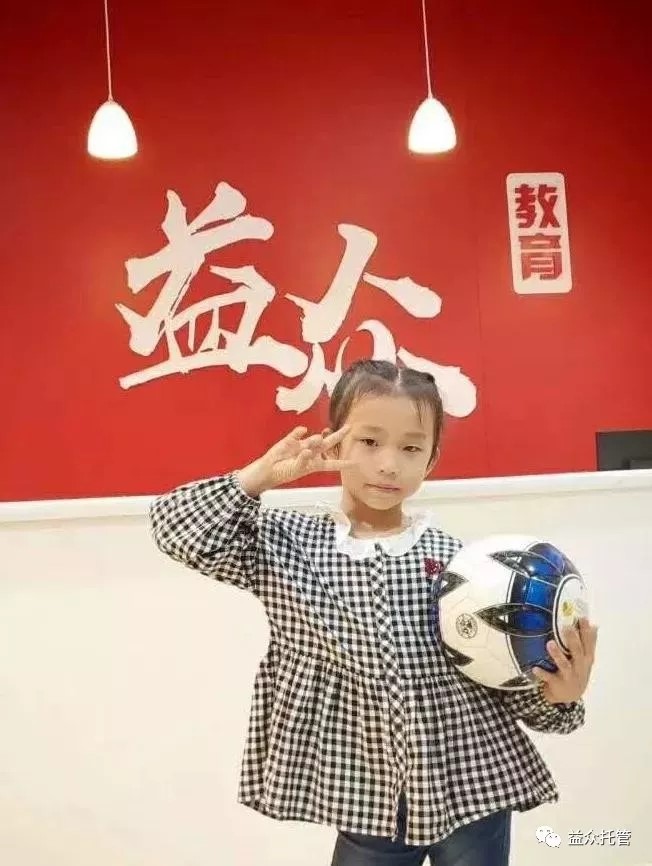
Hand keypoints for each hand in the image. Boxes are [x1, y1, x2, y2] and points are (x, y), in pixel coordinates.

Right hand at [236, 425, 354, 495]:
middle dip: (338, 436)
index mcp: (314, 464)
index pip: (332, 463)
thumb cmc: (283, 472)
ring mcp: (301, 445)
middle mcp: (310, 453)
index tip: (356, 463)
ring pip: (314, 439)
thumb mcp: (297, 469)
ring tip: (314, 442)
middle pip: (327, 444)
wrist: (267, 469)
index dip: (343, 463)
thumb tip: (310, 447)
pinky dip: (301, 432)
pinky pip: (298, 433)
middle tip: (349, 427)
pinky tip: (303, 431)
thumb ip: (305, 458)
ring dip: (316, 440)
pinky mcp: (290, 440)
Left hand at [533, 617, 597, 704]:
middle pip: (577, 652)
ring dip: (557, 654)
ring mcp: (569, 676)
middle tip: (566, 627)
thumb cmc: (577, 671)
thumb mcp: (585, 659)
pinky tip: (535, 668)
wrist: (570, 697)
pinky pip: (549, 678)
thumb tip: (594, 624)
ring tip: (549, 643)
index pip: (589, 643)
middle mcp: (580, 667)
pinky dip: (542, 673)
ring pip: (564, 664)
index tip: (582, 618)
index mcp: (586, 659)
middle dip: (572, 640)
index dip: (586, 631)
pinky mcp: (558, 684)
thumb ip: (588, 643)